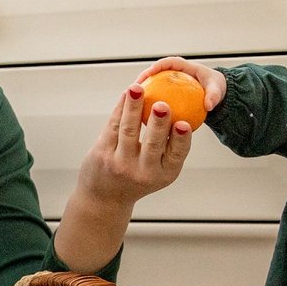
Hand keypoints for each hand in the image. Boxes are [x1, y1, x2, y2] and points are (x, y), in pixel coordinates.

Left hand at [75, 76, 195, 210]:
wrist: (105, 198)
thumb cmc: (139, 177)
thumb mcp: (158, 171)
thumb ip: (168, 147)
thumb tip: (183, 108)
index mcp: (164, 174)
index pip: (176, 155)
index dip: (181, 140)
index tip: (184, 124)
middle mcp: (143, 172)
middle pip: (152, 144)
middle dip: (158, 123)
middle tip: (162, 105)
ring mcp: (121, 164)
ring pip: (128, 130)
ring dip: (133, 107)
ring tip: (137, 88)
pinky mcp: (102, 154)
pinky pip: (113, 126)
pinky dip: (120, 107)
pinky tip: (126, 93)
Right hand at [136, 56, 226, 112]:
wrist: (215, 92)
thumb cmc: (215, 87)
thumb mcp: (216, 90)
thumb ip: (213, 95)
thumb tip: (209, 105)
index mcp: (182, 66)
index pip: (167, 62)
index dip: (157, 67)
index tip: (150, 74)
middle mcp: (171, 73)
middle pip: (153, 73)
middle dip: (142, 80)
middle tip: (134, 89)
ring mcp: (167, 83)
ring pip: (151, 86)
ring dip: (141, 93)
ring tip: (132, 103)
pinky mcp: (165, 93)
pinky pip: (156, 99)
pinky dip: (149, 106)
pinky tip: (143, 118)